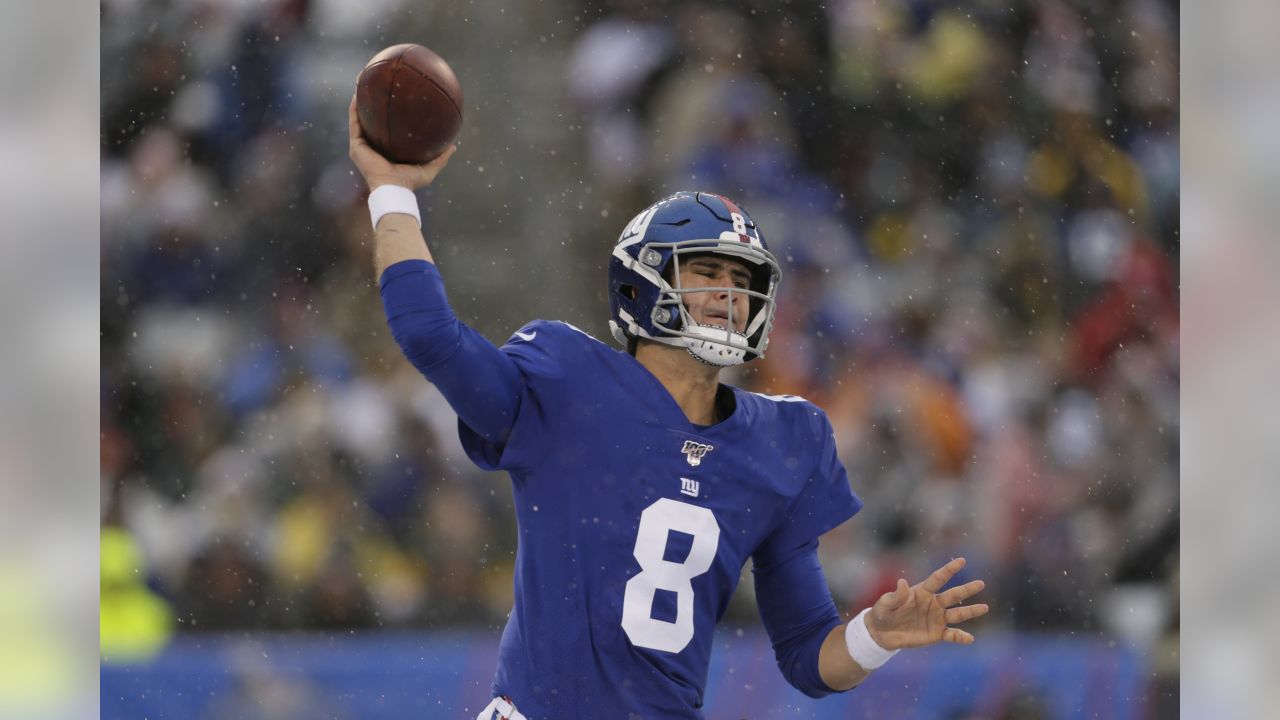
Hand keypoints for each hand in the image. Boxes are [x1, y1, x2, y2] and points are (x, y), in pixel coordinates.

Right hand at [348, 93, 455, 190]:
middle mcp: (372, 146)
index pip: (386, 128)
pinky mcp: (355, 146)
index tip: (394, 97)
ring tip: (362, 79)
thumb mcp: (429, 168)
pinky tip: (358, 91)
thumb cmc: (410, 182)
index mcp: (386, 150)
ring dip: (359, 98)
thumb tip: (454, 146)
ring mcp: (362, 146)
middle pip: (371, 119)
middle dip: (372, 101)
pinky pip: (354, 121)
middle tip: (377, 83)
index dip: (388, 113)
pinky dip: (355, 107)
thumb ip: (440, 157)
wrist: (393, 189)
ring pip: (359, 116)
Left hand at [864, 557, 987, 648]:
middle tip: (981, 583)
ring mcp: (936, 619)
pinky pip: (952, 635)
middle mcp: (933, 603)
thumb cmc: (883, 613)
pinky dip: (960, 637)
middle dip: (967, 589)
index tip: (962, 560)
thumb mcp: (885, 603)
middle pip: (953, 595)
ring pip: (957, 614)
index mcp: (922, 592)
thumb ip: (896, 595)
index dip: (949, 570)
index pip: (938, 579)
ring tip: (985, 607)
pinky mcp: (936, 634)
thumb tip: (902, 583)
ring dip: (970, 611)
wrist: (881, 633)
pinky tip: (970, 638)